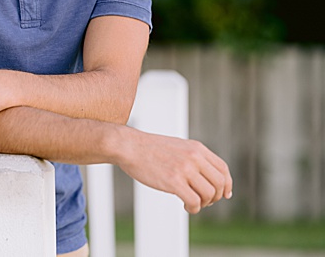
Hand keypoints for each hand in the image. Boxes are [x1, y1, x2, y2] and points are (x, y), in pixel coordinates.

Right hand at [114, 128, 232, 213]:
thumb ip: (192, 157)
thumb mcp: (176, 146)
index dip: (227, 184)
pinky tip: (186, 208)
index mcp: (196, 148)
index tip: (224, 195)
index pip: (223, 169)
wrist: (128, 146)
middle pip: (219, 183)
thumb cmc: (148, 148)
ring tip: (193, 204)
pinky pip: (194, 201)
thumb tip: (204, 176)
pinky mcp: (173, 181)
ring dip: (204, 204)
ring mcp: (184, 169)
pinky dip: (194, 209)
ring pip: (209, 194)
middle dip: (216, 197)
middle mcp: (194, 157)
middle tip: (205, 202)